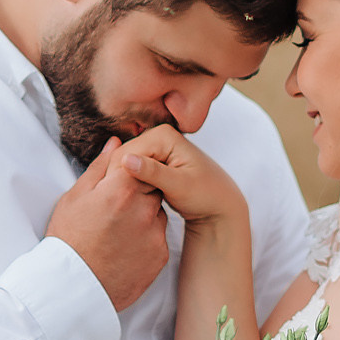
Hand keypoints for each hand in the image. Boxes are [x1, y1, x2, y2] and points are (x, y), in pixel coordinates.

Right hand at [47, 139, 168, 312]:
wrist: (73, 288)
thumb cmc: (68, 240)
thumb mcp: (75, 197)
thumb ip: (100, 167)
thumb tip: (116, 143)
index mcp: (121, 188)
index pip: (138, 165)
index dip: (127, 174)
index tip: (115, 186)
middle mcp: (144, 208)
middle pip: (151, 188)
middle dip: (137, 194)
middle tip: (114, 211)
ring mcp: (155, 233)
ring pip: (157, 213)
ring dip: (143, 217)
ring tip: (117, 233)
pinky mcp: (160, 255)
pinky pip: (158, 237)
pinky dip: (146, 240)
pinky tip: (124, 249)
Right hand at [118, 123, 245, 229]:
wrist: (219, 205)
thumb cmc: (206, 196)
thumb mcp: (180, 186)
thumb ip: (154, 173)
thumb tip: (126, 161)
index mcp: (164, 135)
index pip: (125, 152)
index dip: (120, 176)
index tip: (126, 198)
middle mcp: (157, 134)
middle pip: (122, 156)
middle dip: (122, 179)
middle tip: (130, 203)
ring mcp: (155, 146)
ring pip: (124, 165)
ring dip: (125, 183)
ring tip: (136, 201)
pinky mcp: (153, 159)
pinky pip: (131, 170)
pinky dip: (131, 184)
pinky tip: (138, 198)